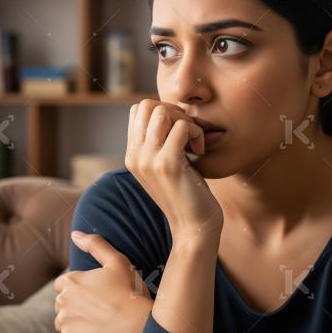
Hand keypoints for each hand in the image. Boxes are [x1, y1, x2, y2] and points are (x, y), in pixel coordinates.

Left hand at [53, 231, 152, 332]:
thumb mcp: (117, 261)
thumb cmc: (130, 292)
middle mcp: (63, 300)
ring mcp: (64, 321)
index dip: (78, 288)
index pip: (62, 283)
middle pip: (62, 302)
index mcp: (71, 280)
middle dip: (75, 304)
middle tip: (99, 308)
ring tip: (96, 321)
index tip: (94, 294)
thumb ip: (95, 245)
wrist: (138, 325)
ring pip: (63, 320)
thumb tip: (75, 234)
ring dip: (74, 321)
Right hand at [126, 99, 223, 240]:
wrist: (193, 228)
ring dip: (185, 120)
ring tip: (193, 141)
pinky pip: (182, 126)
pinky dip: (196, 132)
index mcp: (132, 155)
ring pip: (161, 111)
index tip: (179, 131)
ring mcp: (148, 160)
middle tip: (188, 133)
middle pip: (146, 105)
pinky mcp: (167, 164)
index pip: (138, 110)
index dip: (163, 111)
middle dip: (173, 110)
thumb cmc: (187, 193)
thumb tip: (169, 110)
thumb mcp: (165, 165)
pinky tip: (199, 151)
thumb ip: (159, 142)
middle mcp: (135, 156)